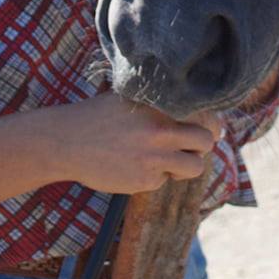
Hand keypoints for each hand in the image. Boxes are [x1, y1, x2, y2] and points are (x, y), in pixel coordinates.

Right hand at [46, 94, 224, 194]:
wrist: (67, 142)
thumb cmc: (99, 116)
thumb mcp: (131, 97)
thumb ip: (161, 103)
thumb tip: (198, 110)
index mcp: (161, 107)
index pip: (206, 118)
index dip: (211, 125)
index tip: (208, 130)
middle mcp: (162, 132)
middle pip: (205, 143)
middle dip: (202, 146)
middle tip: (191, 146)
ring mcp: (154, 159)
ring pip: (193, 168)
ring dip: (185, 165)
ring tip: (166, 159)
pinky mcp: (144, 181)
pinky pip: (164, 181)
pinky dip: (155, 176)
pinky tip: (134, 166)